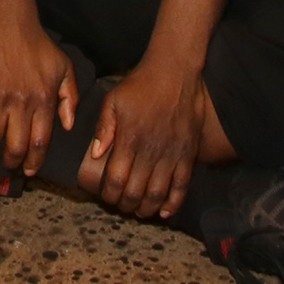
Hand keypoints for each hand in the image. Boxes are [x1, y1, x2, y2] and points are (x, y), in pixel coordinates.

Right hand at [0, 4, 76, 178]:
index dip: (34, 162)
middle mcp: (22, 102)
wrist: (8, 20)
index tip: (29, 171)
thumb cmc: (38, 44)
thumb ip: (69, 98)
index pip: (40, 142)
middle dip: (10, 164)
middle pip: (15, 146)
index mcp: (44, 100)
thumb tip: (67, 126)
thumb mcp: (63, 67)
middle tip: (7, 167)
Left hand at [78, 54, 208, 219]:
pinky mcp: (188, 153)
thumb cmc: (141, 85)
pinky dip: (174, 202)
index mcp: (129, 139)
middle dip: (126, 205)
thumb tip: (96, 154)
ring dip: (147, 208)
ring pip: (158, 193)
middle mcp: (150, 150)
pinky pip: (182, 184)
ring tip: (140, 211)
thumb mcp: (113, 100)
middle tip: (122, 206)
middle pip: (136, 192)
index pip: (116, 180)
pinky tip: (166, 211)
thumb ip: (104, 128)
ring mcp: (171, 153)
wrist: (174, 72)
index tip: (107, 197)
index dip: (110, 195)